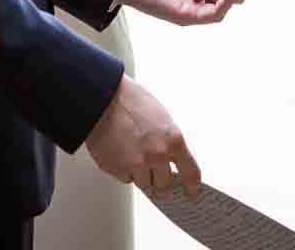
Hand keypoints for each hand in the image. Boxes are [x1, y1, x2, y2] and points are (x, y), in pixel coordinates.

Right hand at [84, 74, 200, 197]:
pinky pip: (126, 178)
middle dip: (160, 181)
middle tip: (154, 174)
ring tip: (132, 153)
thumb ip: (168, 141)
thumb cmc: (130, 102)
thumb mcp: (161, 118)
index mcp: (173, 140)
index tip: (191, 193)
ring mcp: (138, 166)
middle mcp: (158, 156)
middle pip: (165, 185)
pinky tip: (120, 152)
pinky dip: (124, 170)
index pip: (190, 173)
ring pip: (145, 184)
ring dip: (141, 175)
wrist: (102, 100)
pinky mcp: (119, 170)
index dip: (192, 187)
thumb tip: (171, 157)